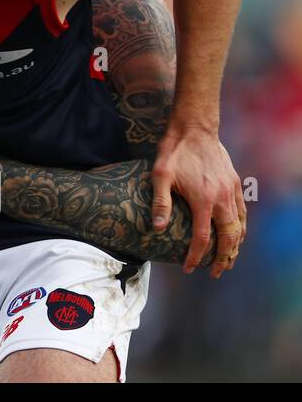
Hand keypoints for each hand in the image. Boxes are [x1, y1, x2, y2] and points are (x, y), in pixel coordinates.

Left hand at [151, 128, 245, 276]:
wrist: (195, 129)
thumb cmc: (174, 152)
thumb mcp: (160, 175)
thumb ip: (160, 203)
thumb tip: (158, 229)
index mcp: (203, 200)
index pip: (202, 238)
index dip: (196, 256)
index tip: (188, 268)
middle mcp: (222, 199)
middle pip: (228, 238)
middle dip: (223, 258)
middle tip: (215, 273)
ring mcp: (231, 191)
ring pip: (240, 227)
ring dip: (236, 246)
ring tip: (229, 260)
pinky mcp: (235, 184)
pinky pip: (243, 212)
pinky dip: (242, 228)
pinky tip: (238, 235)